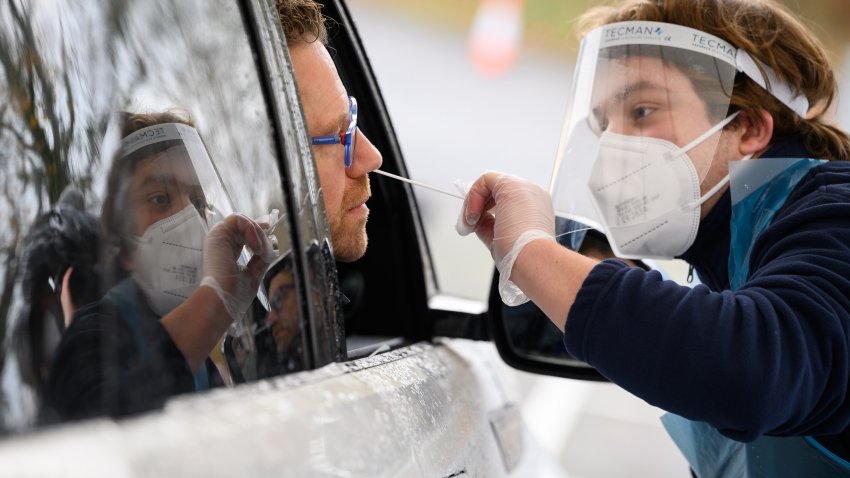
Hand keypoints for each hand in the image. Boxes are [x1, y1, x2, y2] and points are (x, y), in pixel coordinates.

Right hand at [200, 214, 273, 319]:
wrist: (223, 300)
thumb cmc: (235, 293)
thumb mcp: (254, 272)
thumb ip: (261, 258)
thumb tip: (272, 242)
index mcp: (228, 251)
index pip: (245, 233)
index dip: (260, 232)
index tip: (273, 239)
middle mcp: (222, 242)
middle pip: (246, 225)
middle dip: (263, 235)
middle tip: (267, 251)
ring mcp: (219, 237)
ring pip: (245, 222)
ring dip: (259, 235)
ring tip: (261, 253)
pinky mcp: (218, 233)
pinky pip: (238, 219)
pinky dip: (252, 230)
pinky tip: (255, 248)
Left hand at [456, 172, 554, 304]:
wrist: (533, 260)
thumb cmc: (522, 258)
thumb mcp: (502, 241)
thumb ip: (489, 227)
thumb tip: (475, 223)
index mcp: (535, 211)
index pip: (506, 203)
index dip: (486, 212)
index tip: (475, 227)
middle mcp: (533, 196)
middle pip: (498, 191)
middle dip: (478, 206)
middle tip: (469, 225)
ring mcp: (525, 189)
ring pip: (491, 184)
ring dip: (474, 202)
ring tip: (470, 223)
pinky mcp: (512, 185)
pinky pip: (486, 179)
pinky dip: (473, 196)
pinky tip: (473, 215)